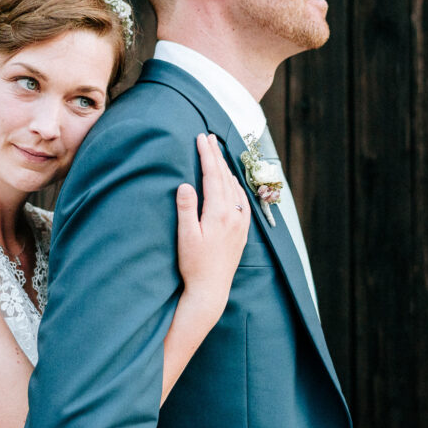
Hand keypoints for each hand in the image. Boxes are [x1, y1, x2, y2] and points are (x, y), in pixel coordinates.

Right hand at [175, 133, 250, 317]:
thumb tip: (185, 184)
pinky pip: (242, 200)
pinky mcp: (242, 231)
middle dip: (216, 155)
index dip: (207, 155)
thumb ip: (186, 209)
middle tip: (209, 137)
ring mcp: (241, 222)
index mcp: (219, 212)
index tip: (201, 138)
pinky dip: (236, 185)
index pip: (212, 176)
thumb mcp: (186, 236)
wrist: (211, 289)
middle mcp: (234, 214)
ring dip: (226, 168)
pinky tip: (232, 183)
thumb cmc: (194, 264)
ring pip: (235, 187)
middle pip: (225, 177)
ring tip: (218, 154)